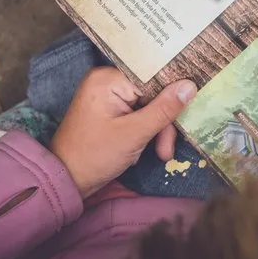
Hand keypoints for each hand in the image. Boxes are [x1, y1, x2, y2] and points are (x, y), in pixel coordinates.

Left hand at [50, 67, 196, 197]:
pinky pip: (139, 111)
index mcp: (108, 78)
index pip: (154, 78)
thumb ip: (164, 109)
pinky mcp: (110, 108)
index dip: (172, 96)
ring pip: (148, 104)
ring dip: (157, 129)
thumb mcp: (135, 134)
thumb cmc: (95, 156)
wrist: (66, 180)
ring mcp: (108, 94)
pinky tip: (145, 146)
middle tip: (166, 149)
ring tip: (159, 153)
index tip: (186, 115)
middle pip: (153, 92)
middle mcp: (107, 80)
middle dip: (163, 121)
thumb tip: (191, 85)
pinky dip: (146, 130)